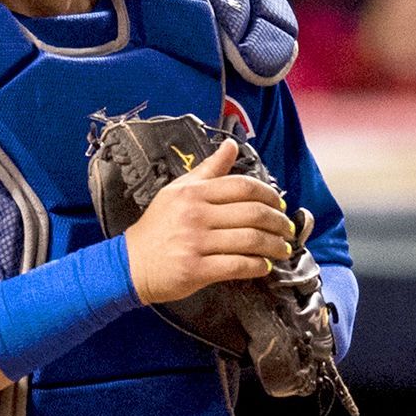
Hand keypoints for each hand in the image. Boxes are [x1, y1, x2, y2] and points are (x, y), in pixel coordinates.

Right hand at [123, 136, 301, 305]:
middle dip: (279, 223)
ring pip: (250, 240)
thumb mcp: (176, 192)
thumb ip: (207, 170)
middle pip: (253, 214)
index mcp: (193, 194)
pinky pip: (237, 266)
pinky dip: (256, 267)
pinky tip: (263, 267)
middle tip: (288, 230)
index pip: (244, 187)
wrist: (127, 265)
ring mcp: (195, 244)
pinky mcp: (195, 270)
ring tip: (282, 250)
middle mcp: (195, 216)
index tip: (280, 205)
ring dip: (274, 246)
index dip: (269, 196)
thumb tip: (231, 145)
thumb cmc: (155, 228)